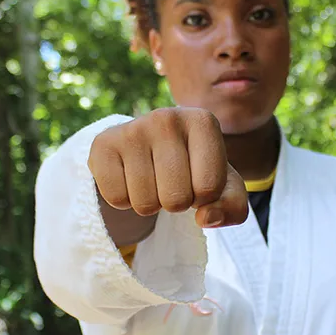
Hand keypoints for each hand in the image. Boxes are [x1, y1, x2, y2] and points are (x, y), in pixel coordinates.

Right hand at [88, 107, 248, 228]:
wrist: (146, 147)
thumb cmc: (192, 168)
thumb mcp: (223, 186)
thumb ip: (232, 206)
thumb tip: (206, 218)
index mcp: (203, 121)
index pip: (209, 188)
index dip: (204, 198)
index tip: (196, 179)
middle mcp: (167, 117)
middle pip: (176, 199)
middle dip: (175, 203)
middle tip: (170, 182)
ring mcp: (132, 128)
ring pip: (145, 204)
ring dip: (150, 204)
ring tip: (151, 180)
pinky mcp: (103, 144)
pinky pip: (117, 199)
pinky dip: (124, 200)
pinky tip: (129, 178)